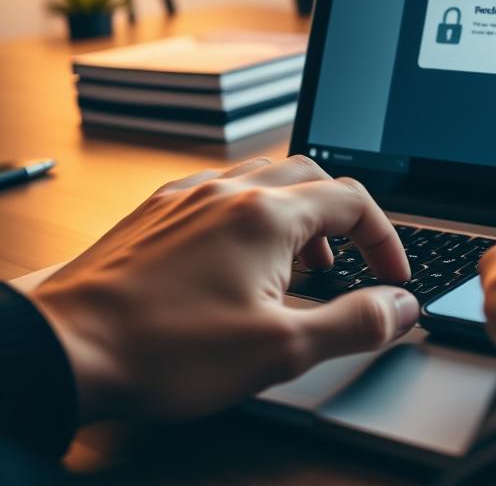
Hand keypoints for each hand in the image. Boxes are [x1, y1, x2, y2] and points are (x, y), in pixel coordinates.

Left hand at [29, 156, 417, 423]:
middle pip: (312, 176)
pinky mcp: (156, 211)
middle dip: (342, 217)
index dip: (385, 238)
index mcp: (268, 215)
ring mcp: (188, 196)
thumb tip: (403, 307)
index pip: (354, 201)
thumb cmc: (165, 349)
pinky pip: (219, 191)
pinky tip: (236, 256)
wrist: (61, 347)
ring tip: (295, 261)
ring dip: (295, 211)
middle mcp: (230, 190)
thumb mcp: (280, 349)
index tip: (391, 277)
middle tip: (346, 262)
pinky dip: (249, 213)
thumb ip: (355, 322)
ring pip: (263, 179)